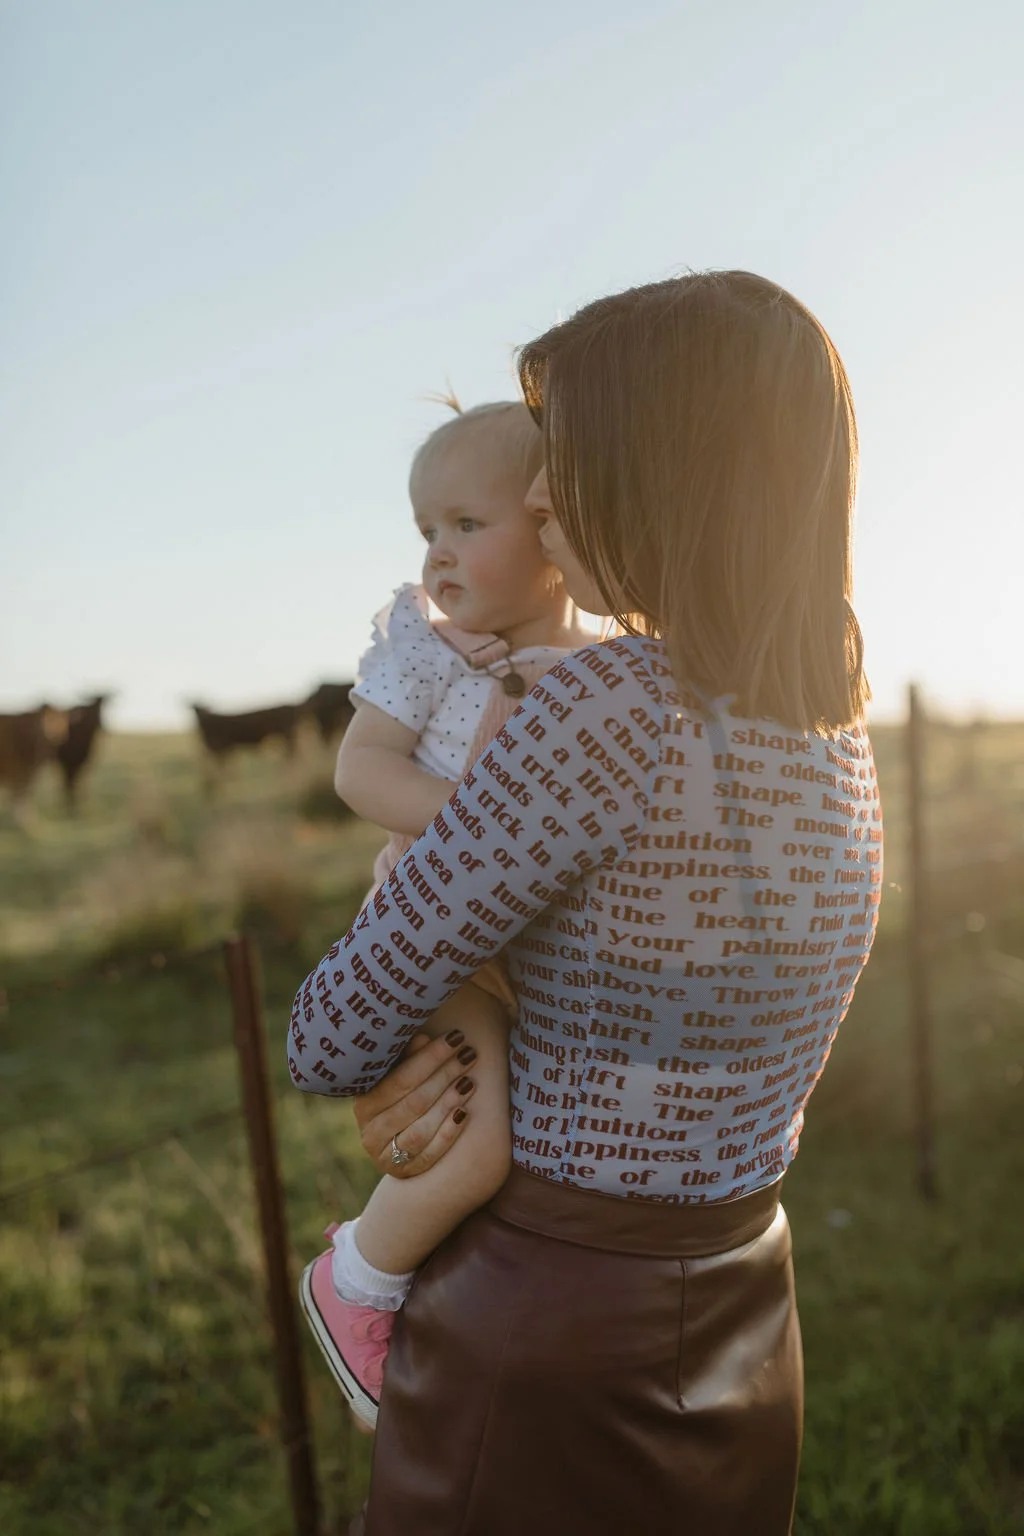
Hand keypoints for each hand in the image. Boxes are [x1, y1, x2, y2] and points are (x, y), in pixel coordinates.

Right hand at [352, 1031, 476, 1177]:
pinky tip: (464, 1114)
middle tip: (469, 1056)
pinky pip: (428, 1155)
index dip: (430, 1057)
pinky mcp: (403, 1172)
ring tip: (469, 1082)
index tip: (455, 1038)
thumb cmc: (399, 1099)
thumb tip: (422, 1037)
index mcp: (364, 1102)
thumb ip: (407, 1059)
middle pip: (414, 1102)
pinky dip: (447, 1134)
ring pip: (420, 1130)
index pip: (400, 1078)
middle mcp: (370, 1131)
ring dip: (448, 1104)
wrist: (392, 1147)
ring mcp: (385, 1155)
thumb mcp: (397, 1078)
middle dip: (445, 1075)